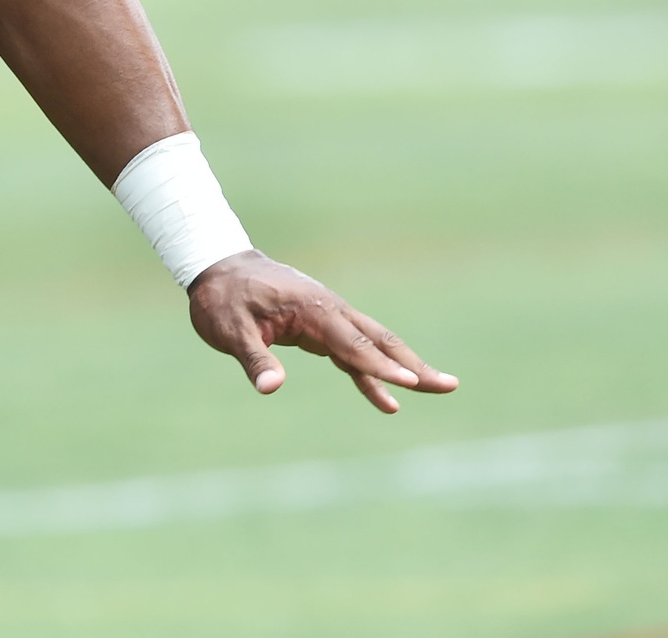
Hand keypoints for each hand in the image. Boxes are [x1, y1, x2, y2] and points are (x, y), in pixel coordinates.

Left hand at [187, 251, 457, 412]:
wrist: (218, 266)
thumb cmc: (222, 298)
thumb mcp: (229, 330)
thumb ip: (253, 358)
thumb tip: (270, 388)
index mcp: (311, 308)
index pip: (351, 344)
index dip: (379, 367)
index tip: (410, 383)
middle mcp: (328, 310)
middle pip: (378, 341)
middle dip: (413, 364)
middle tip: (449, 385)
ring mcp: (327, 317)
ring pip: (373, 344)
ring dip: (404, 366)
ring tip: (439, 387)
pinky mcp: (320, 327)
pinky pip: (353, 352)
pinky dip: (371, 373)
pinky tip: (387, 400)